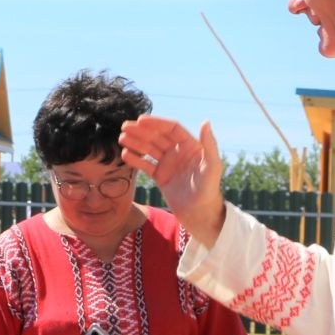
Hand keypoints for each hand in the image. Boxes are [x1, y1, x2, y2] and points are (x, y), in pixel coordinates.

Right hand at [118, 116, 226, 245]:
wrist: (200, 214)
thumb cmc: (209, 190)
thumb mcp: (212, 166)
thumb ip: (209, 144)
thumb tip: (206, 121)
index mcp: (191, 146)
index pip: (171, 129)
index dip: (156, 123)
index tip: (141, 120)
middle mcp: (178, 152)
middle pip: (157, 137)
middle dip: (141, 131)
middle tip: (124, 127)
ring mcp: (168, 164)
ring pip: (149, 149)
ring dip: (135, 142)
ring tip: (121, 139)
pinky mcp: (161, 177)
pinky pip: (145, 165)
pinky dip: (135, 160)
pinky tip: (125, 154)